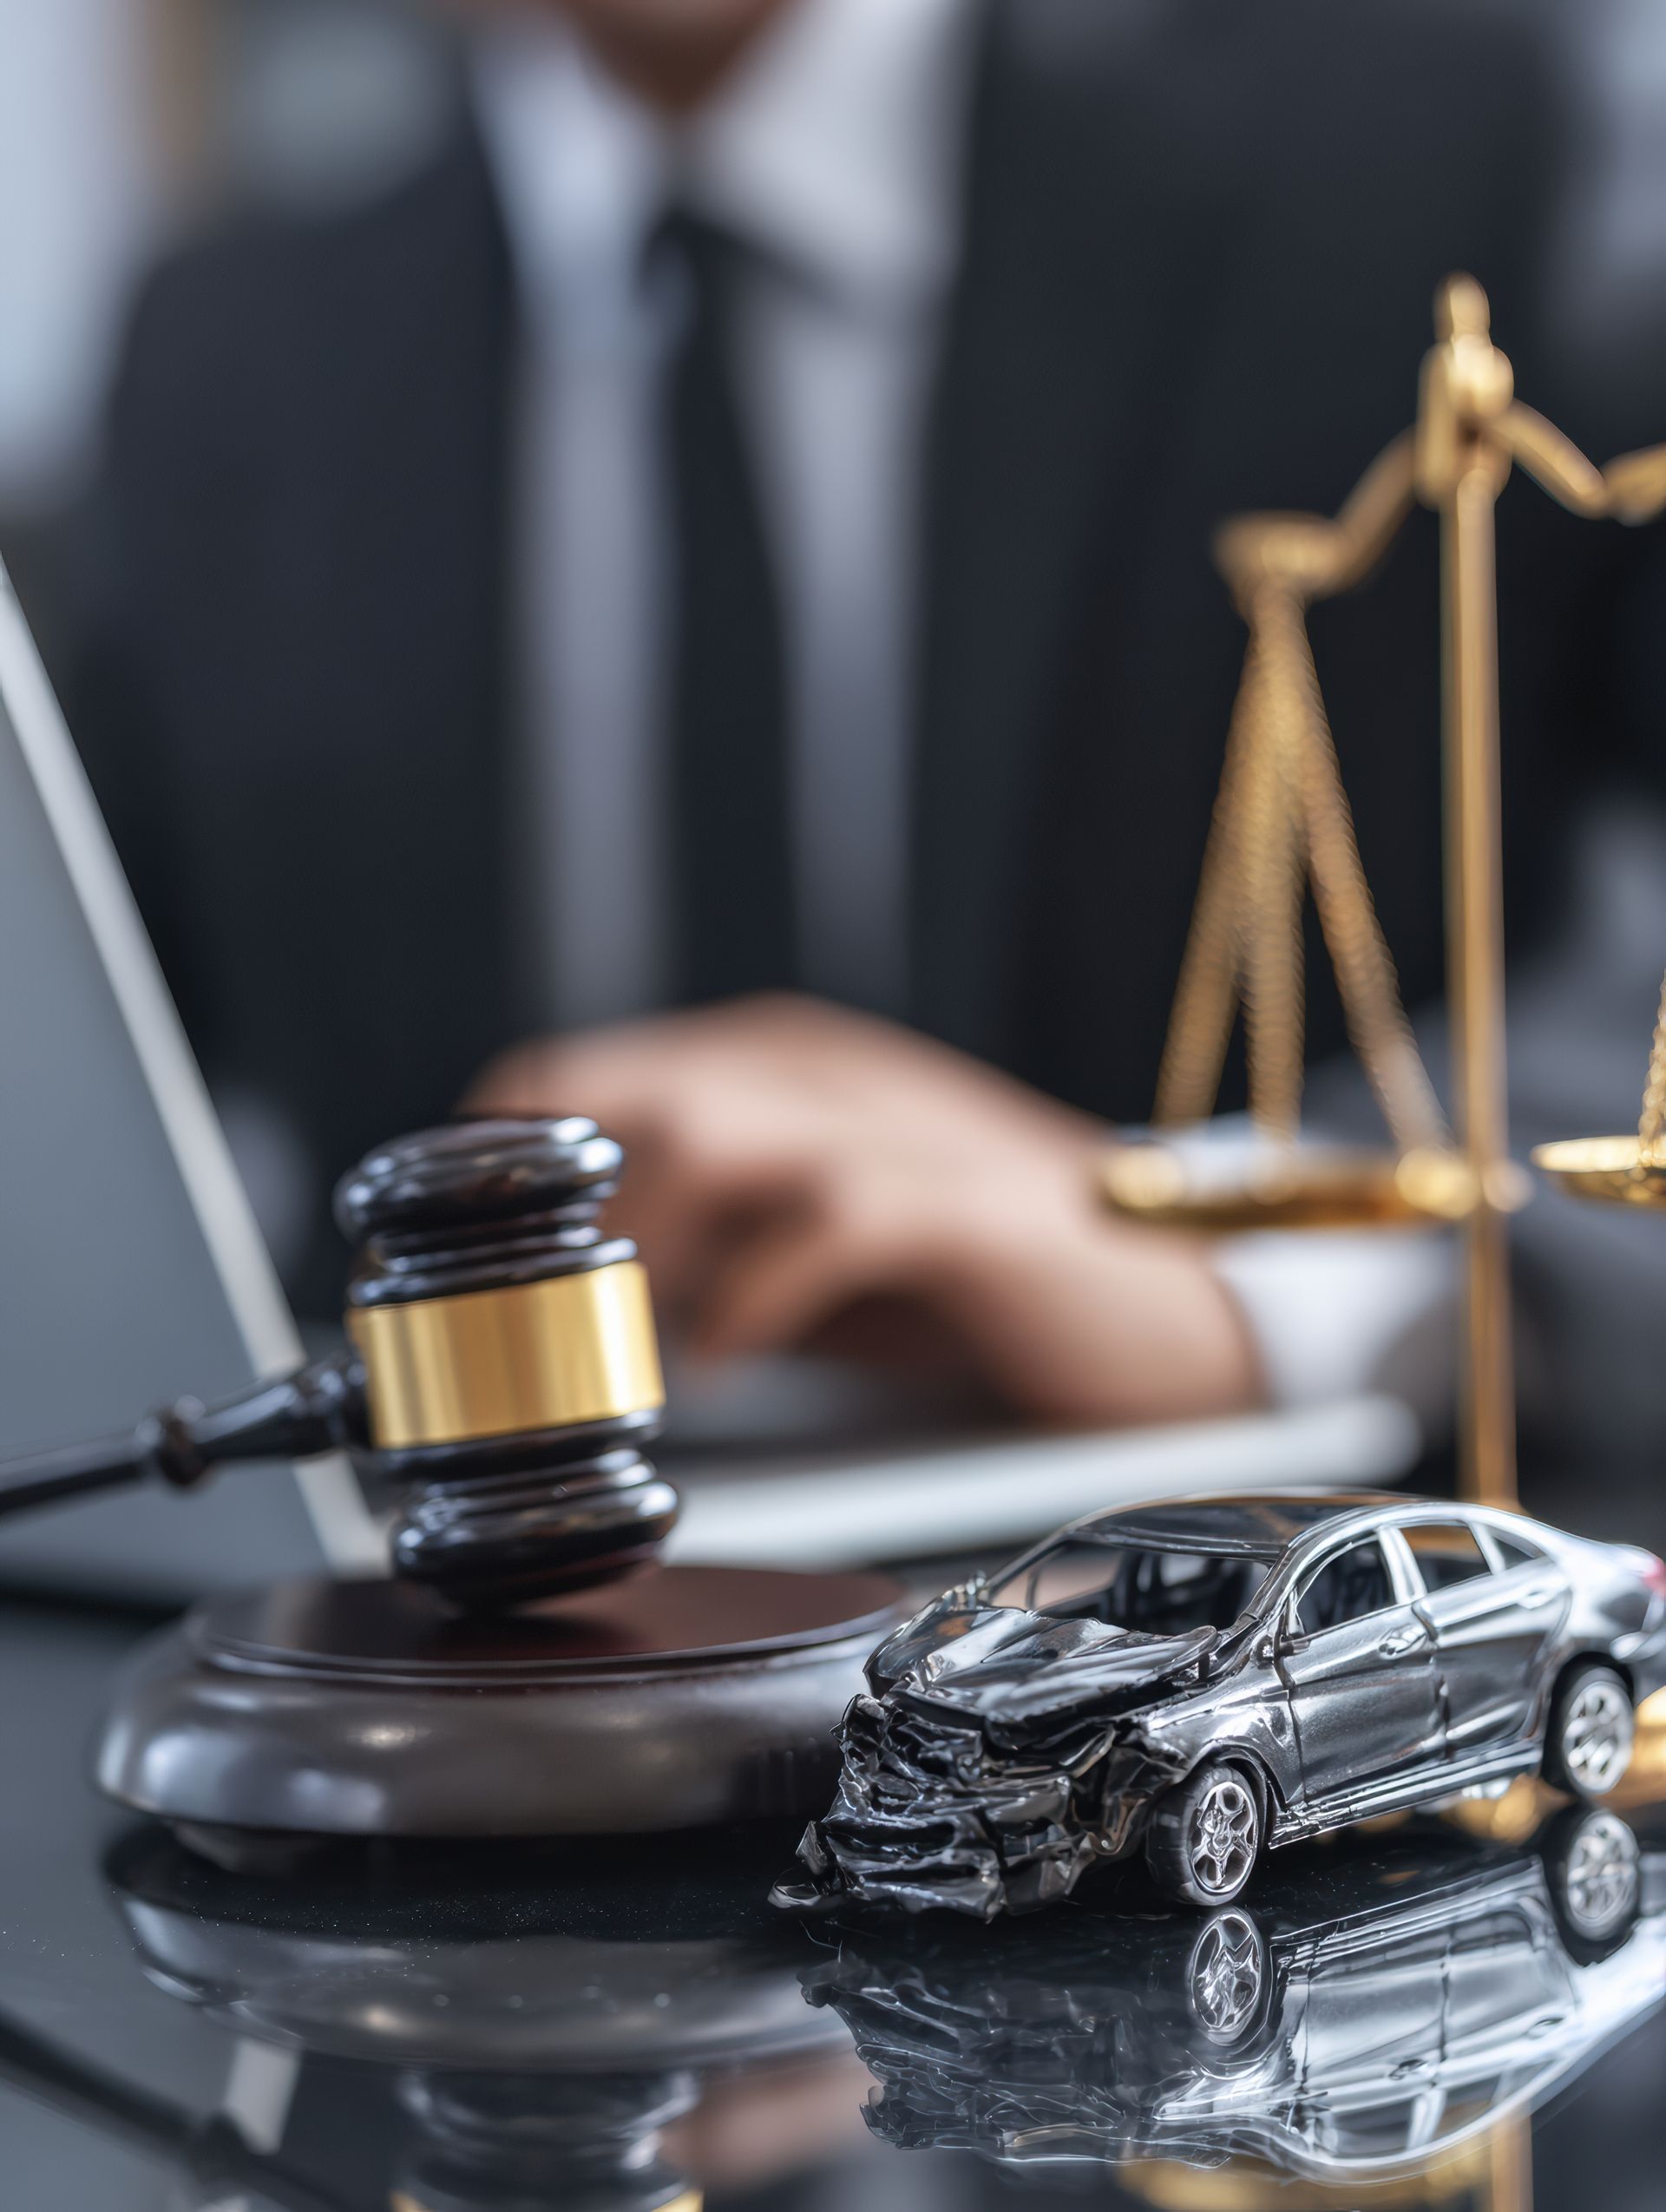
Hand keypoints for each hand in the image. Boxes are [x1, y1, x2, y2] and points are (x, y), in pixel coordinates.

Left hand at [466, 995, 1262, 1425]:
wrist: (1157, 1305)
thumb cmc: (971, 1277)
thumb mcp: (800, 1245)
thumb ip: (701, 1240)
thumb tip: (565, 1299)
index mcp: (774, 1068)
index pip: (580, 1077)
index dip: (496, 1167)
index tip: (450, 1269)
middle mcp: (822, 1076)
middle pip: (630, 1094)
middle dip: (556, 1215)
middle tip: (528, 1326)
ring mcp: (893, 1128)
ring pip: (710, 1129)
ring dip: (643, 1242)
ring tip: (625, 1339)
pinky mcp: (958, 1205)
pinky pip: (826, 1222)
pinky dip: (756, 1294)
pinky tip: (728, 1356)